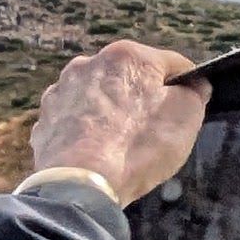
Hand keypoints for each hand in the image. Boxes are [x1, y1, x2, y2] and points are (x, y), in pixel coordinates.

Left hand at [28, 41, 212, 201]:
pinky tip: (96, 152)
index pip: (171, 64)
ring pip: (99, 98)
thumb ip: (194, 92)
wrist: (79, 184)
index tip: (190, 106)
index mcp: (127, 55)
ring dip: (112, 113)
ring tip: (121, 144)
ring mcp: (60, 91)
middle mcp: (88, 63)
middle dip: (143, 100)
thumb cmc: (138, 146)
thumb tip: (193, 85)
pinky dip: (87, 132)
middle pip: (130, 80)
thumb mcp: (186, 115)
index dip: (186, 85)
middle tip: (154, 131)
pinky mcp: (44, 119)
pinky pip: (75, 121)